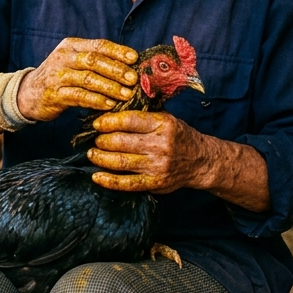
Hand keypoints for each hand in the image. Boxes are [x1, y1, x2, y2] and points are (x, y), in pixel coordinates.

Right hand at [16, 38, 138, 122]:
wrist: (27, 94)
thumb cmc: (59, 77)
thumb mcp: (73, 62)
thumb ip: (95, 61)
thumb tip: (129, 65)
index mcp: (71, 46)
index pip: (98, 45)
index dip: (118, 51)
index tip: (135, 59)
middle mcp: (63, 58)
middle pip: (94, 61)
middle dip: (116, 70)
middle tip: (133, 79)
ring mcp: (57, 76)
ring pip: (88, 79)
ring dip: (110, 87)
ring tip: (126, 94)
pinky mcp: (54, 95)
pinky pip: (79, 96)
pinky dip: (96, 101)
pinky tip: (109, 105)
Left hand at [87, 111, 210, 193]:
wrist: (201, 160)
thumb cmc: (178, 136)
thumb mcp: (166, 118)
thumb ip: (143, 115)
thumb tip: (112, 108)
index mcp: (163, 124)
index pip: (128, 120)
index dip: (108, 121)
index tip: (97, 123)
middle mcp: (160, 145)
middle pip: (120, 141)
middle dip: (102, 140)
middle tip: (95, 139)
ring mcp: (157, 165)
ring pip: (120, 162)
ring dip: (101, 158)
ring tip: (92, 154)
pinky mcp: (155, 183)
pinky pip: (127, 184)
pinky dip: (109, 181)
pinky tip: (96, 176)